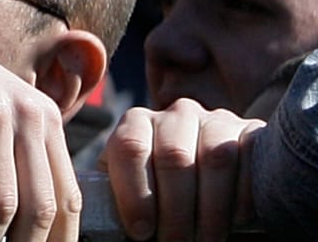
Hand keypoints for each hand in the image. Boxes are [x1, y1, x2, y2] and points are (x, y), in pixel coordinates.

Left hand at [102, 98, 263, 240]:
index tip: (141, 232)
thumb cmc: (154, 188)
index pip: (130, 147)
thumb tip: (91, 218)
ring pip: (215, 159)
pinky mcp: (253, 132)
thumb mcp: (127, 185)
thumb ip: (110, 194)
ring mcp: (216, 120)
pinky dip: (242, 196)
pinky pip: (251, 159)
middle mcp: (176, 114)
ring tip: (205, 240)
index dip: (135, 194)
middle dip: (176, 210)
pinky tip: (234, 221)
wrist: (198, 172)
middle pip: (174, 157)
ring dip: (211, 210)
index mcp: (137, 122)